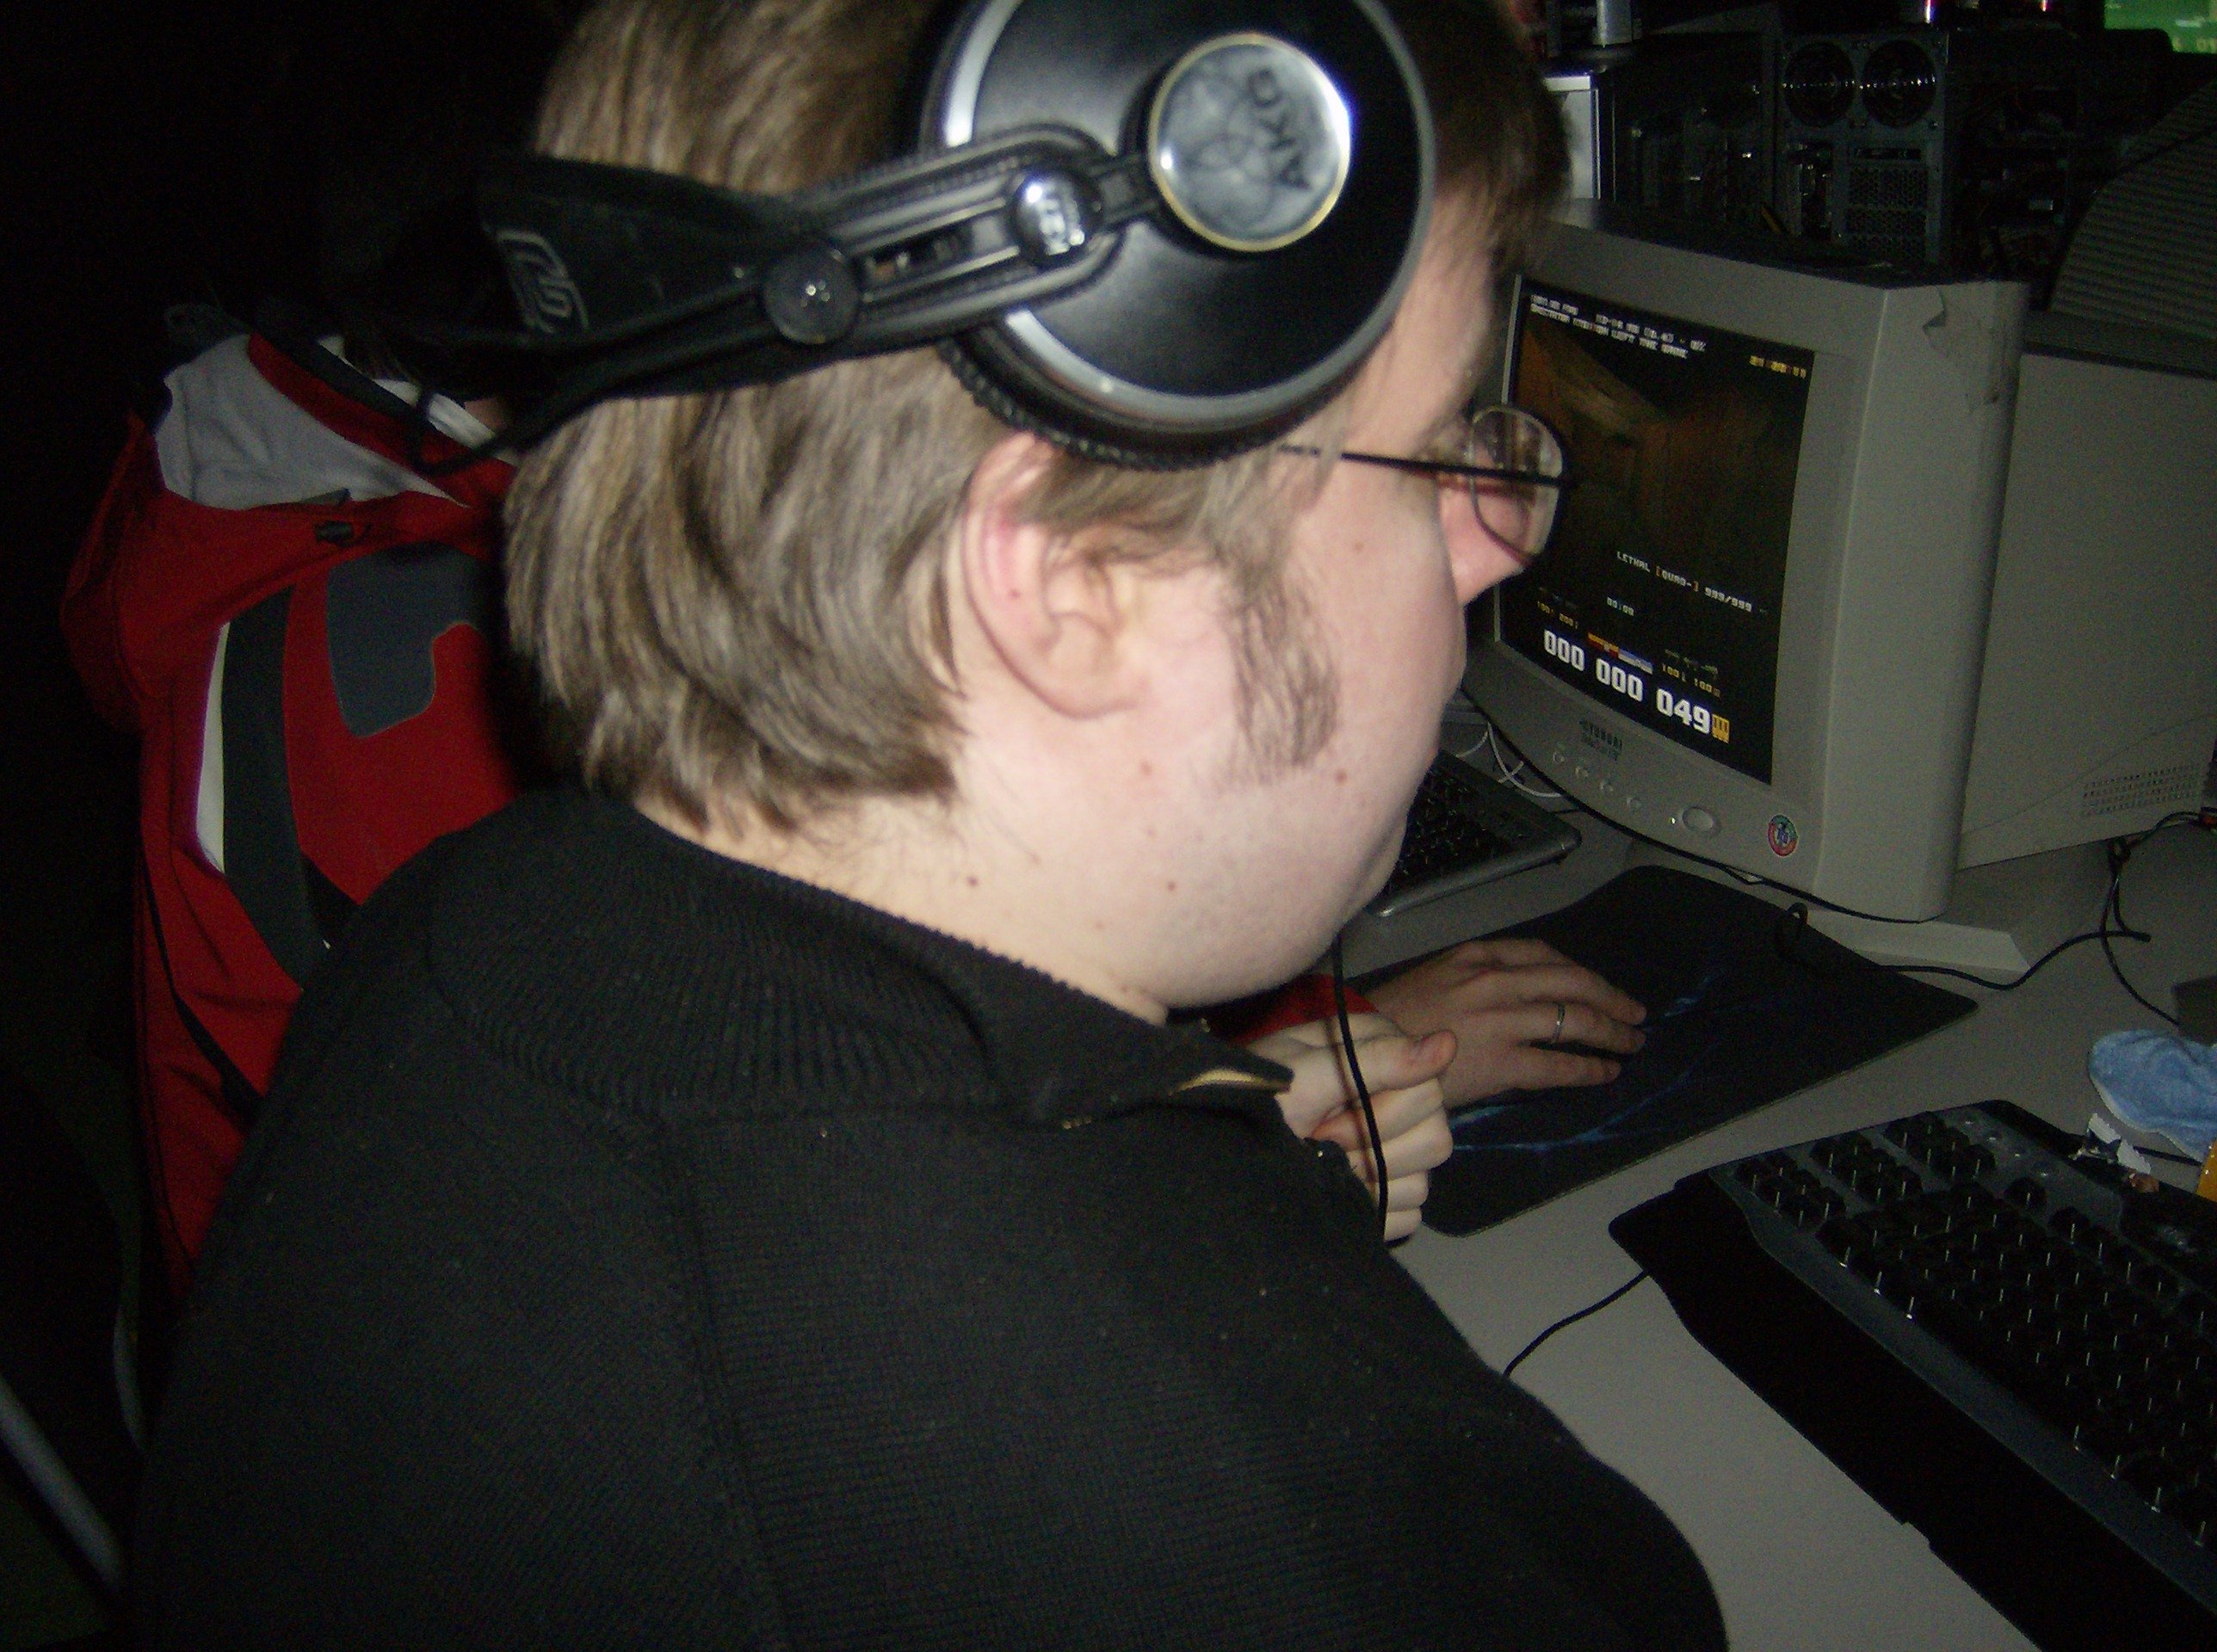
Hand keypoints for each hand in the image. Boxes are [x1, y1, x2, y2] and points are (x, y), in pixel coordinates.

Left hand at [1249, 1013, 1454, 1241]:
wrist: (1223, 1146)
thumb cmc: (1256, 1099)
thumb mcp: (1304, 1075)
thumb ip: (1375, 1061)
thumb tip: (1448, 1043)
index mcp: (1383, 1057)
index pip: (1427, 1092)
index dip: (1375, 1115)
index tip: (1323, 1119)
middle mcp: (1400, 1098)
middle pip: (1434, 1139)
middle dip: (1369, 1150)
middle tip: (1318, 1143)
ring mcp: (1399, 1147)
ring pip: (1423, 1181)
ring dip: (1367, 1182)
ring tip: (1322, 1165)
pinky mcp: (1391, 1189)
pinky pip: (1408, 1212)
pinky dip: (1369, 1209)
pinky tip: (1336, 1193)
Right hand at [1366, 939, 1646, 1108]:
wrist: (1362, 1052)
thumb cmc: (1387, 1019)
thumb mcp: (1432, 977)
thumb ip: (1475, 978)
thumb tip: (1515, 996)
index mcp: (1477, 955)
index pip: (1544, 955)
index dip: (1579, 972)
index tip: (1596, 985)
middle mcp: (1496, 980)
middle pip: (1572, 982)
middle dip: (1611, 998)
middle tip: (1635, 1013)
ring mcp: (1502, 1020)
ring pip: (1575, 1020)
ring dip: (1612, 1033)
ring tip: (1631, 1044)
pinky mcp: (1502, 1062)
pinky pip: (1559, 1065)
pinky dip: (1590, 1069)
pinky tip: (1606, 1073)